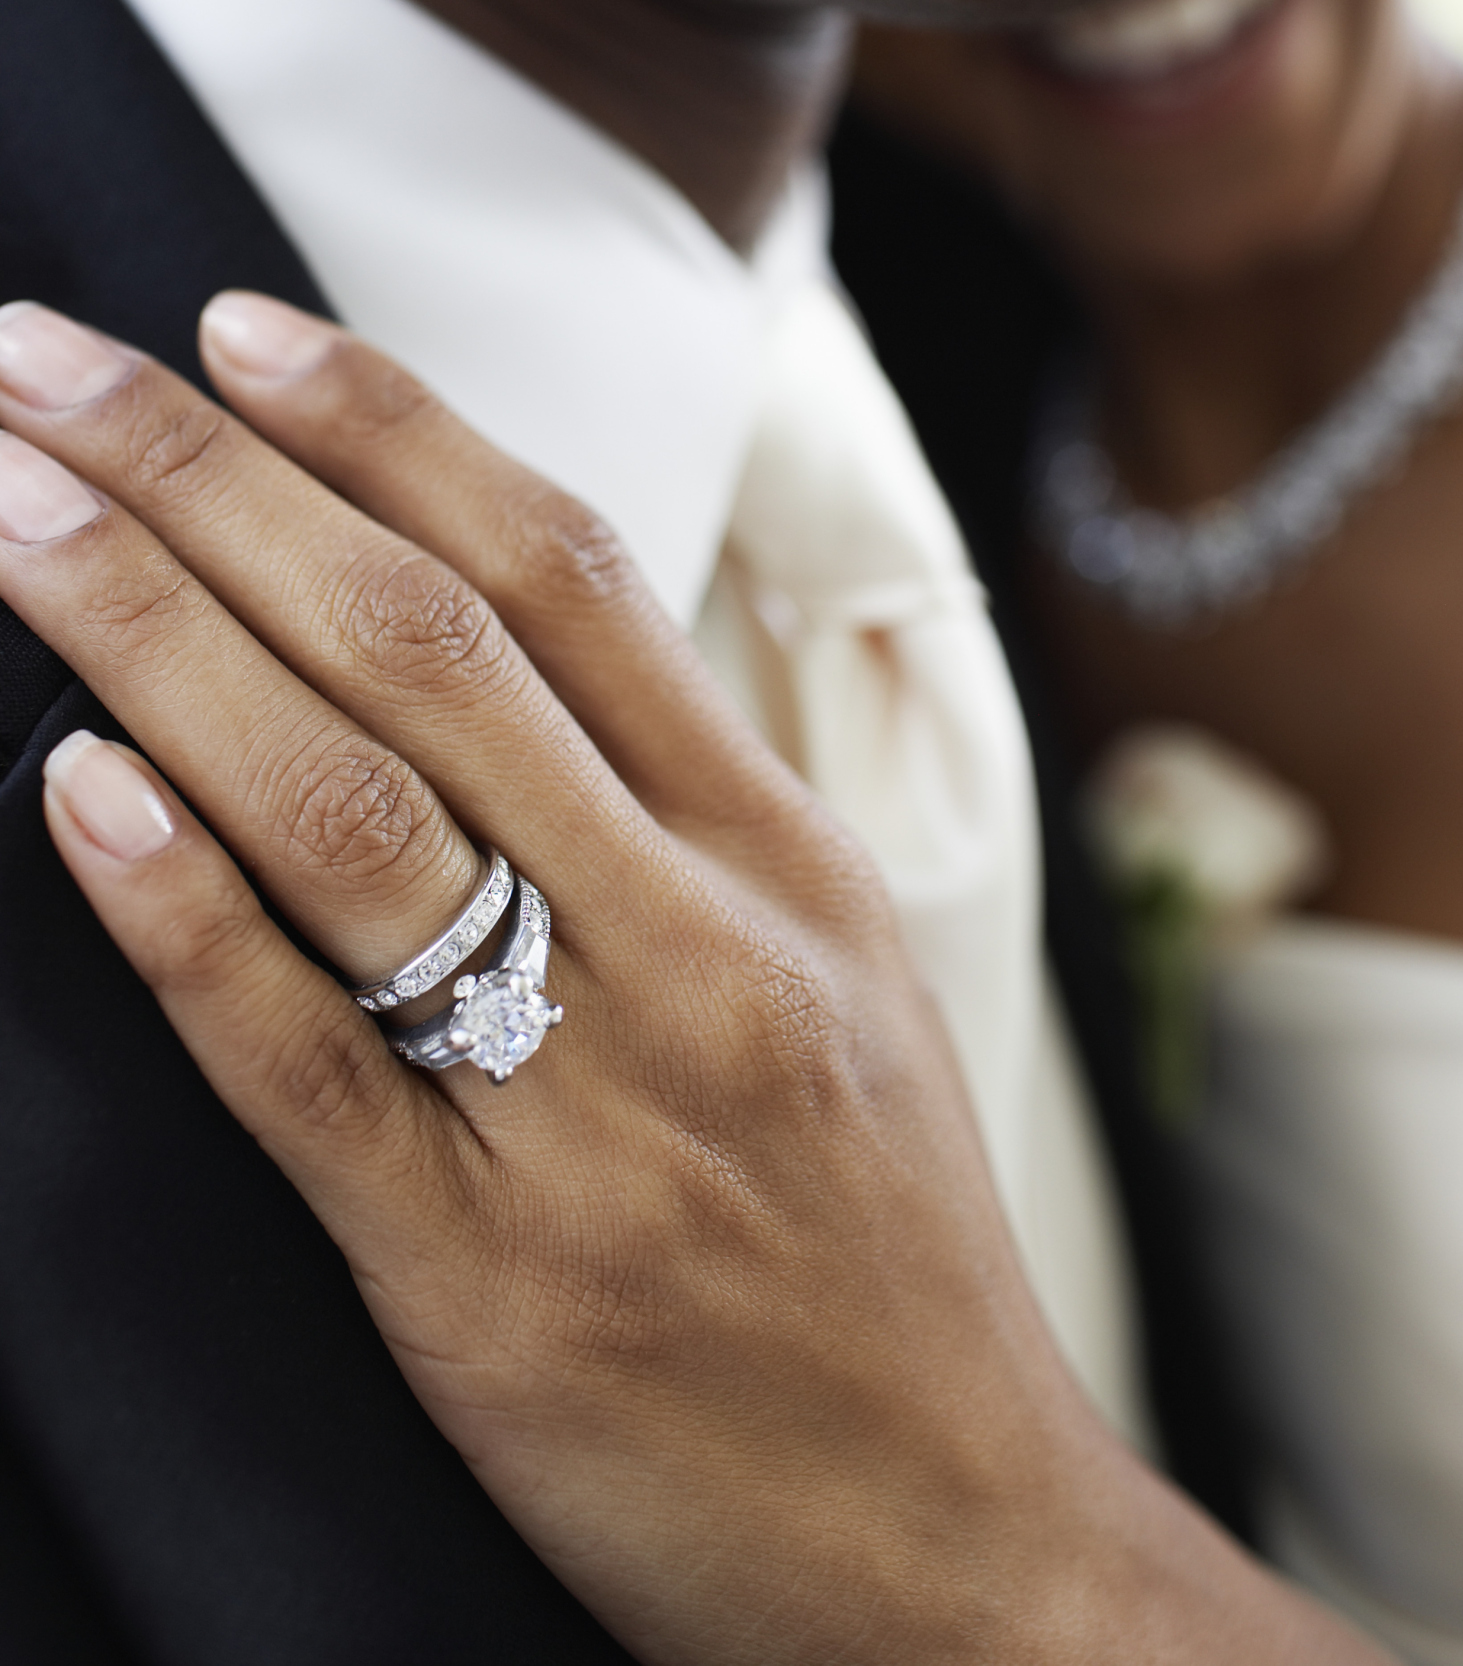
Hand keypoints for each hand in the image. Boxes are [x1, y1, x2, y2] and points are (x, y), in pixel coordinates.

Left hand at [0, 295, 1386, 1665]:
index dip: (389, 426)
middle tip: (44, 360)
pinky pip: (305, 1065)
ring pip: (350, 810)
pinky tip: (70, 792)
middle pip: (428, 645)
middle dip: (216, 478)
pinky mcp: (488, 1283)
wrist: (965, 1541)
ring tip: (13, 509)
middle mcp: (695, 946)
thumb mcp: (834, 968)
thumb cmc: (878, 1239)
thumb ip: (676, 804)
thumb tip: (473, 633)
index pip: (564, 571)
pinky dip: (180, 911)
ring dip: (157, 634)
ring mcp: (592, 1111)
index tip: (238, 325)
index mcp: (779, 856)